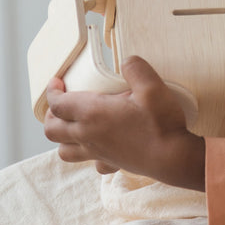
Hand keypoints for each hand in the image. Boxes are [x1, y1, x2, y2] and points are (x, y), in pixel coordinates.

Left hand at [43, 57, 205, 190]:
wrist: (173, 157)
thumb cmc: (160, 123)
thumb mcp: (152, 86)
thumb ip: (136, 68)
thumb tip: (127, 61)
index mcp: (92, 113)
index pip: (57, 104)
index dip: (52, 91)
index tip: (57, 82)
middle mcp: (88, 135)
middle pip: (52, 129)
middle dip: (51, 114)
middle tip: (61, 103)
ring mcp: (98, 153)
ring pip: (64, 151)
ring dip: (62, 138)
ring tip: (73, 126)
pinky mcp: (111, 164)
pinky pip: (91, 163)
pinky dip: (89, 154)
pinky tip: (100, 145)